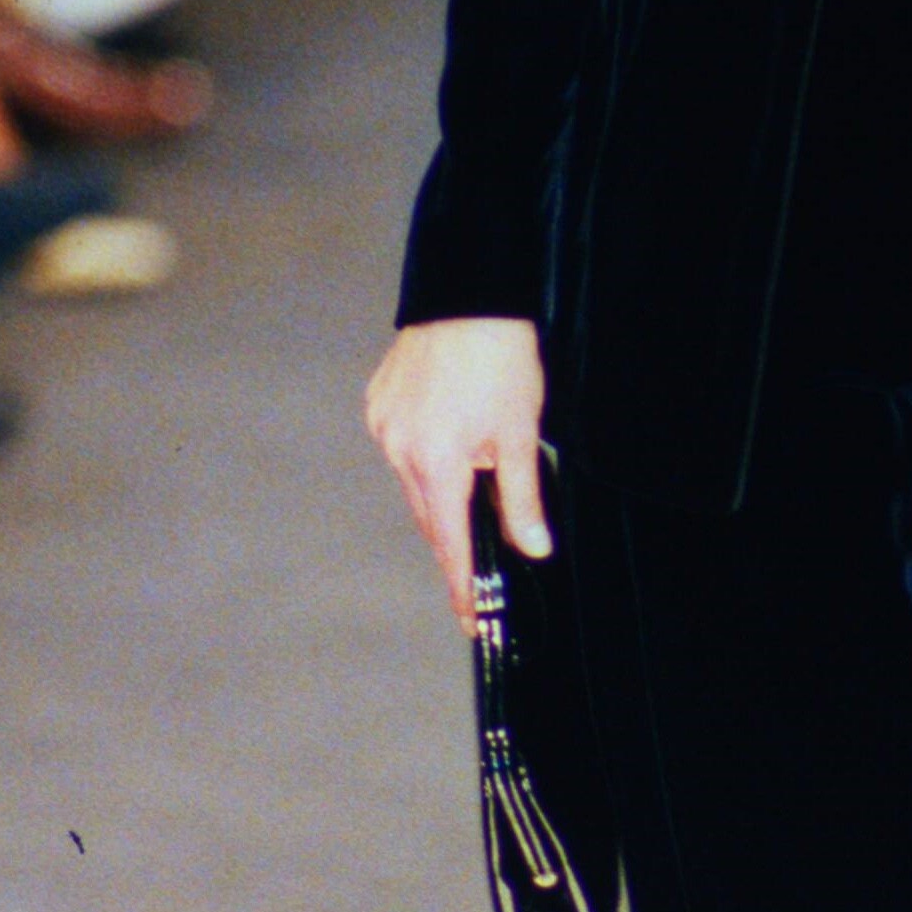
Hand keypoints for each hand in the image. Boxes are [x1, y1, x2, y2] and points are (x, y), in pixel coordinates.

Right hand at [364, 315, 546, 632]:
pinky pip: (402, 446)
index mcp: (436, 463)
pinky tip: (448, 440)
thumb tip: (532, 548)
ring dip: (440, 493)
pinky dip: (424, 457)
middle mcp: (399, 449)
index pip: (449, 542)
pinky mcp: (379, 403)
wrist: (469, 295)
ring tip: (471, 482)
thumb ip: (522, 498)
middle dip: (453, 541)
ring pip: (414, 481)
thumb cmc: (500, 360)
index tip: (470, 617)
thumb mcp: (520, 434)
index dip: (462, 583)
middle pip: (429, 516)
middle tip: (476, 569)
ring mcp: (383, 425)